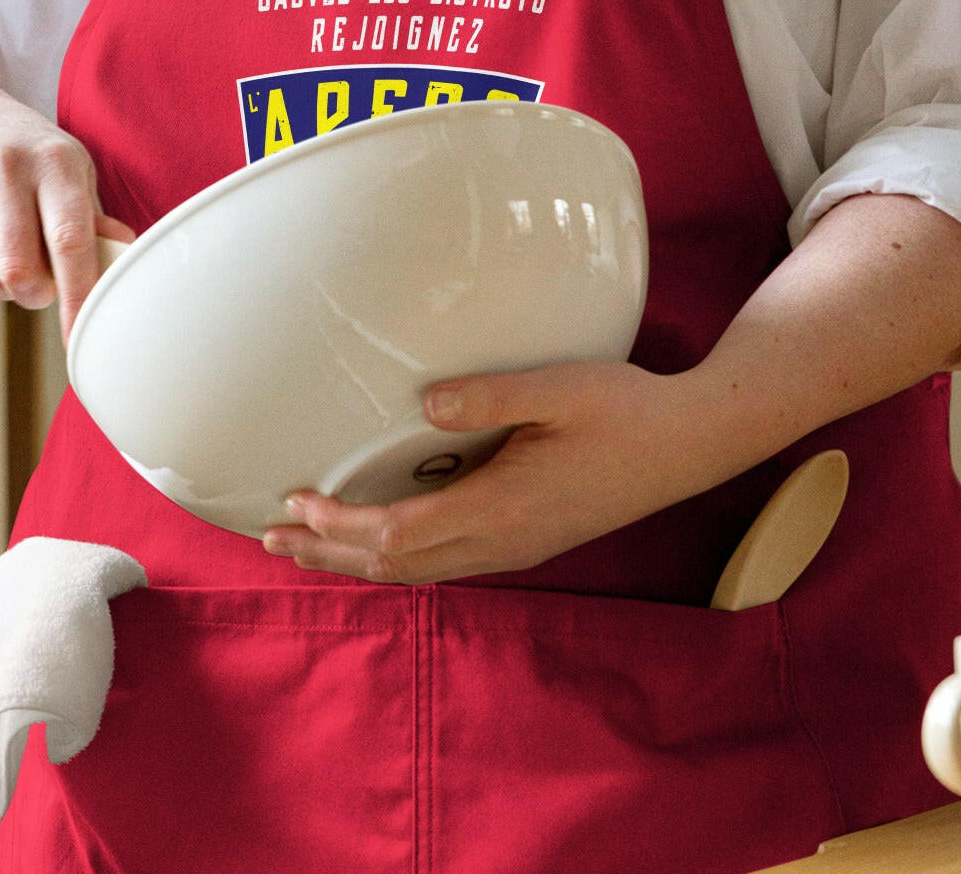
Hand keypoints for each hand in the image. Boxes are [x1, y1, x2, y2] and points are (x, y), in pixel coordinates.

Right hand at [0, 85, 132, 338]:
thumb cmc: (26, 153)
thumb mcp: (67, 170)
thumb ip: (92, 217)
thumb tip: (124, 250)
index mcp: (56, 161)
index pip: (70, 239)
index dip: (78, 292)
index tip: (82, 332)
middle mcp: (8, 163)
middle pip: (19, 269)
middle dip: (34, 296)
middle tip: (39, 289)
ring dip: (0, 288)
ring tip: (8, 261)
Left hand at [262, 360, 705, 582]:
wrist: (688, 444)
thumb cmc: (624, 409)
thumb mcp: (559, 387)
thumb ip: (490, 397)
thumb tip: (425, 405)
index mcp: (504, 508)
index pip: (400, 533)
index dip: (342, 523)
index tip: (297, 497)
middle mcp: (503, 541)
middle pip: (397, 566)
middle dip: (330, 552)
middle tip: (272, 535)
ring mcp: (516, 548)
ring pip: (419, 571)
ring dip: (356, 561)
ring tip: (307, 545)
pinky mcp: (525, 540)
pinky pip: (443, 562)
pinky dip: (394, 557)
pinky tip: (378, 541)